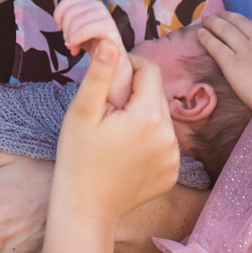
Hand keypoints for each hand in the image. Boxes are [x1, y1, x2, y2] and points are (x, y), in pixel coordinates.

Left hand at [54, 0, 130, 107]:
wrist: (111, 119)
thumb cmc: (95, 97)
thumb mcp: (83, 62)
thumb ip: (80, 42)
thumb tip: (62, 21)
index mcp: (101, 38)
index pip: (89, 4)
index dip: (70, 5)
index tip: (57, 22)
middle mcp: (110, 39)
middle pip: (95, 5)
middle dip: (72, 14)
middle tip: (65, 38)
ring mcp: (115, 46)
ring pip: (99, 11)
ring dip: (76, 23)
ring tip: (70, 44)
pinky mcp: (118, 55)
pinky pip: (104, 26)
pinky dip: (84, 30)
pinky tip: (75, 49)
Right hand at [55, 51, 180, 227]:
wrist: (86, 210)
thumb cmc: (77, 159)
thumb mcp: (82, 112)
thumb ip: (100, 75)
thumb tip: (110, 43)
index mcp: (148, 116)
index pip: (150, 71)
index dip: (129, 67)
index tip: (110, 79)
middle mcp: (170, 136)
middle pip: (156, 94)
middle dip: (135, 94)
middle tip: (108, 110)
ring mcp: (174, 157)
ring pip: (161, 118)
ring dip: (143, 116)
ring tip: (116, 133)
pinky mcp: (173, 173)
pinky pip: (165, 142)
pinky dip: (149, 140)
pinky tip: (127, 153)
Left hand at [197, 11, 251, 121]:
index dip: (243, 22)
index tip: (236, 21)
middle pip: (238, 22)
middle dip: (226, 17)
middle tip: (217, 14)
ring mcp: (244, 49)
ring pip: (224, 29)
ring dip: (213, 22)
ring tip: (205, 18)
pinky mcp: (231, 62)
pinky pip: (215, 46)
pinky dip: (206, 37)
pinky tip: (200, 33)